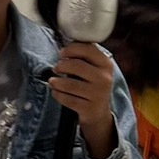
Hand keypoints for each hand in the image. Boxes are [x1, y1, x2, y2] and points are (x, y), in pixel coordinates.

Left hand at [49, 42, 115, 156]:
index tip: (61, 53)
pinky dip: (57, 94)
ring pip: (70, 84)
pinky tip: (55, 92)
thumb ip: (84, 56)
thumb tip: (65, 46)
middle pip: (77, 66)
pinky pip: (67, 99)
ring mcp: (98, 94)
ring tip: (52, 81)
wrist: (98, 112)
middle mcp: (104, 79)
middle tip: (56, 68)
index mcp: (106, 65)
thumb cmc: (91, 84)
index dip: (71, 49)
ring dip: (56, 82)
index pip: (88, 49)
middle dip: (61, 65)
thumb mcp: (94, 69)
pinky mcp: (89, 108)